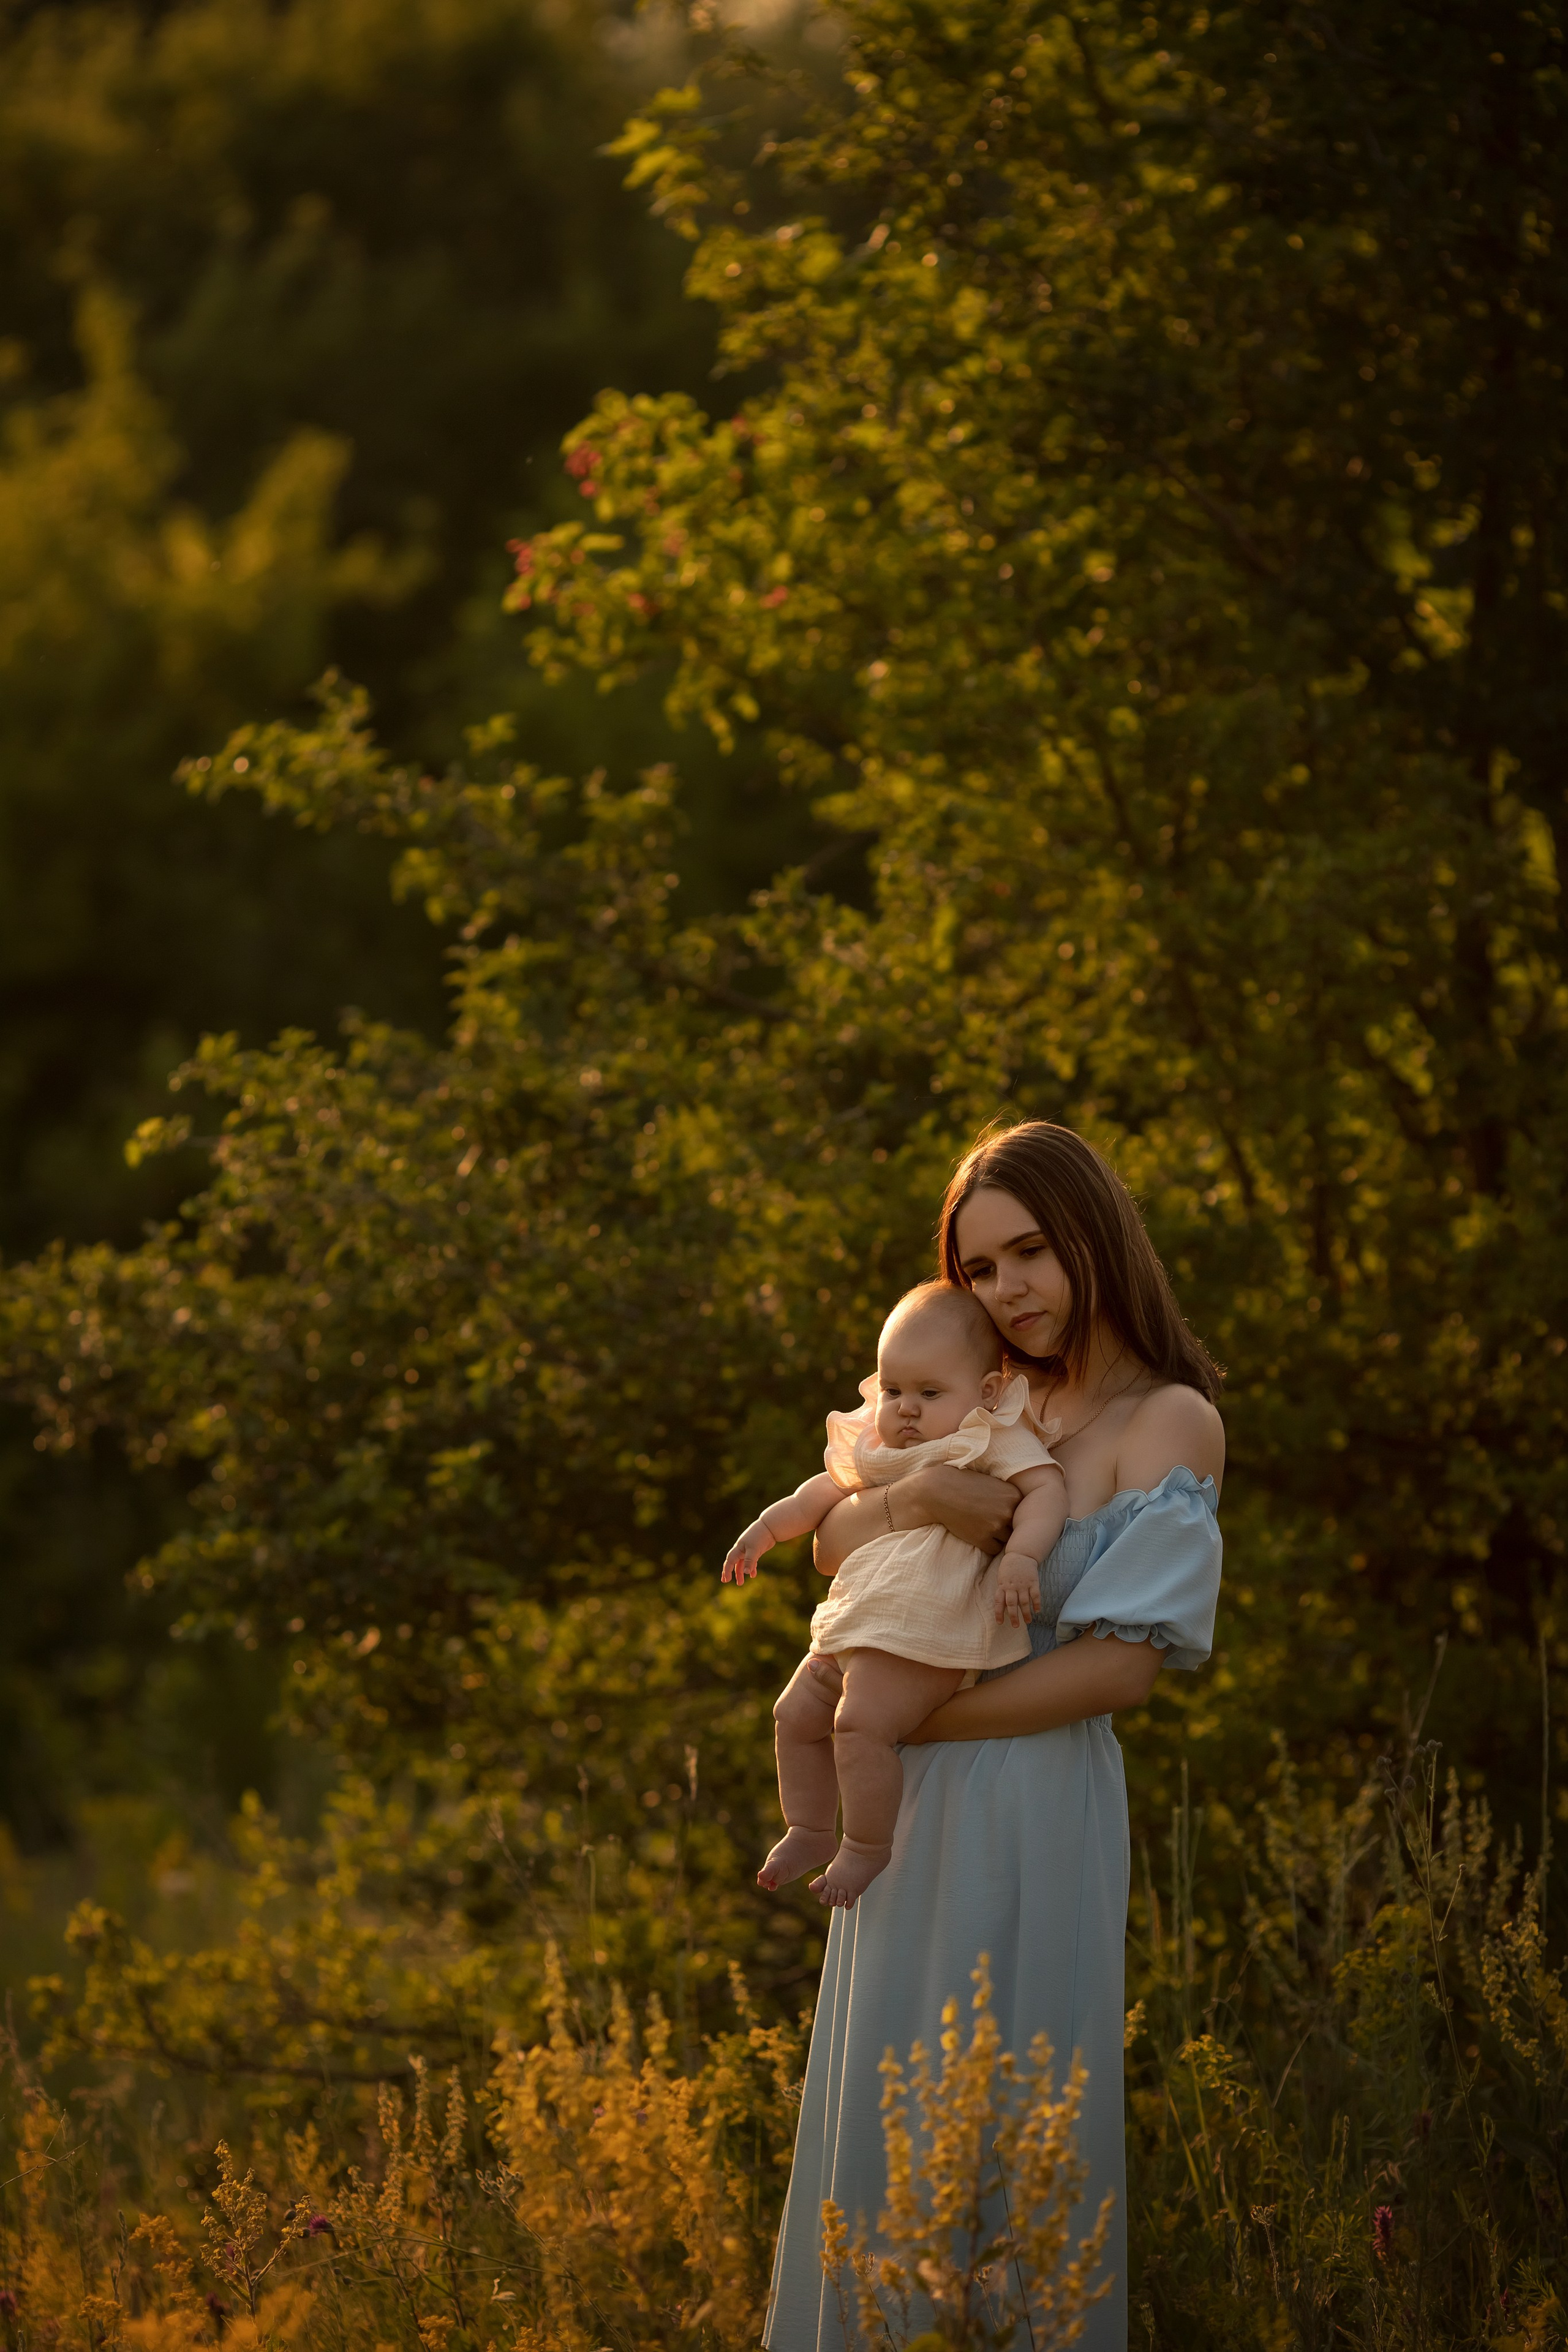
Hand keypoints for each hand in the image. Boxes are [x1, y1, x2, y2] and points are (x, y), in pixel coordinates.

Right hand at [721, 1517, 775, 1583]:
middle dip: (730, 1572)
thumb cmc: (759, 1537)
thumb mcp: (754, 1550)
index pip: (730, 1561)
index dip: (726, 1571)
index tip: (726, 1580)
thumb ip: (750, 1561)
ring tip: (741, 1582)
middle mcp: (741, 1549)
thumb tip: (745, 1572)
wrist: (769, 1528)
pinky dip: (751, 1568)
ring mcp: (748, 1550)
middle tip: (726, 1581)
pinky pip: (751, 1561)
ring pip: (742, 1563)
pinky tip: (753, 1575)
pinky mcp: (755, 1551)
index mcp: (738, 1549)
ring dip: (741, 1572)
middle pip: (733, 1562)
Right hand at [902, 1466, 1019, 1555]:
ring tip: (984, 1527)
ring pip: (1007, 1541)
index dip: (1012, 1515)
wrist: (939, 1491)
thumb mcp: (992, 1482)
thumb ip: (1008, 1497)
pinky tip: (977, 1533)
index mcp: (1014, 1495)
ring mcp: (995, 1526)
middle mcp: (1008, 1511)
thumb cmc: (964, 1483)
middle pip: (1017, 1528)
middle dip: (1006, 1527)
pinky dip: (987, 1545)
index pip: (1024, 1514)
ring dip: (998, 1537)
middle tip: (992, 1521)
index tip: (1000, 1511)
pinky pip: (994, 1550)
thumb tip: (1021, 1513)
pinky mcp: (982, 1539)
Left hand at [993, 1549, 1040, 1628]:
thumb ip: (1002, 1590)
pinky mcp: (1033, 1582)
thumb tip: (1003, 1606)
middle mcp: (1012, 1586)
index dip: (999, 1613)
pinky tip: (1037, 1611)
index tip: (1000, 1622)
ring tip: (1028, 1621)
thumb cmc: (1009, 1567)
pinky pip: (1035, 1595)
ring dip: (1026, 1613)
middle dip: (1014, 1616)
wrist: (1021, 1554)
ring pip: (1024, 1602)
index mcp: (1002, 1585)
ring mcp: (1023, 1584)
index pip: (998, 1601)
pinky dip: (1037, 1604)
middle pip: (1012, 1604)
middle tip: (1015, 1626)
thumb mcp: (1001, 1578)